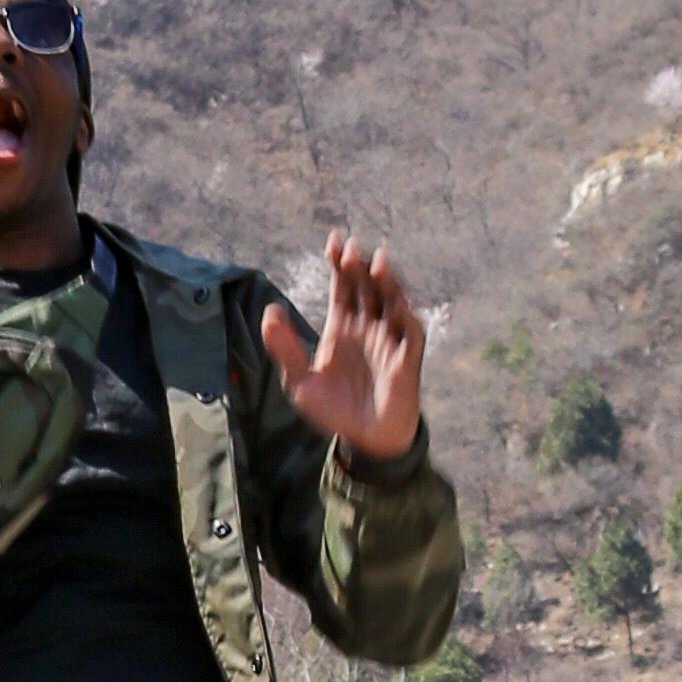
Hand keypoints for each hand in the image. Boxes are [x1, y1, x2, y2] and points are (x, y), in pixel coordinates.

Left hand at [262, 234, 427, 467]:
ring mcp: (389, 340)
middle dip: (360, 267)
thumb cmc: (334, 410)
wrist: (364, 440)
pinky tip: (398, 303)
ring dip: (386, 282)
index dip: (339, 264)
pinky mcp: (407, 359)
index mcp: (341, 327)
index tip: (334, 241)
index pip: (342, 286)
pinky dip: (406, 316)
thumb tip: (270, 311)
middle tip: (352, 249)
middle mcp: (367, 326)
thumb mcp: (300, 381)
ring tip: (377, 262)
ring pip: (391, 301)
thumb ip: (285, 348)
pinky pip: (412, 333)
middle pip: (366, 287)